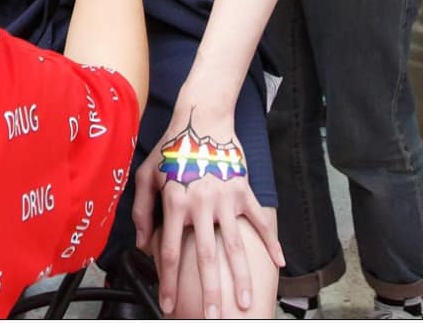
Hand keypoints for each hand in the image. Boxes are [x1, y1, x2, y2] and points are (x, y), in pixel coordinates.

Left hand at [131, 102, 284, 315]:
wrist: (202, 118)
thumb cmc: (170, 148)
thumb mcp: (146, 176)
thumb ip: (143, 211)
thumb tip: (143, 244)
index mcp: (174, 202)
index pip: (168, 252)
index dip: (168, 282)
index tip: (168, 305)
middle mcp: (200, 204)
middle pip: (205, 256)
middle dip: (209, 291)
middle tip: (213, 316)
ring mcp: (225, 198)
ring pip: (234, 245)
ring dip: (240, 276)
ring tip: (244, 301)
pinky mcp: (244, 191)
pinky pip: (260, 220)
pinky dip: (271, 242)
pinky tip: (279, 263)